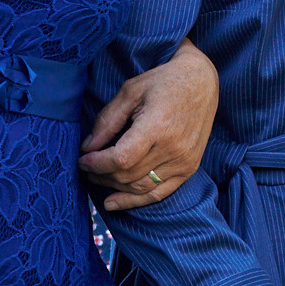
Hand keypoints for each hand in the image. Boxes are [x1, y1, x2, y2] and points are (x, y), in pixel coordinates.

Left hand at [80, 40, 217, 211]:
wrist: (201, 83)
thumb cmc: (163, 82)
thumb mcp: (130, 92)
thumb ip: (107, 121)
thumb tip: (87, 148)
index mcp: (157, 126)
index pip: (121, 158)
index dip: (97, 164)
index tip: (82, 160)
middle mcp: (174, 148)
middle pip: (128, 175)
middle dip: (101, 175)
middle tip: (86, 168)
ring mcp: (184, 161)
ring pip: (141, 187)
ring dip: (115, 187)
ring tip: (97, 180)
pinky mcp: (189, 168)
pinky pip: (160, 193)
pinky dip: (136, 200)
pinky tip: (115, 202)